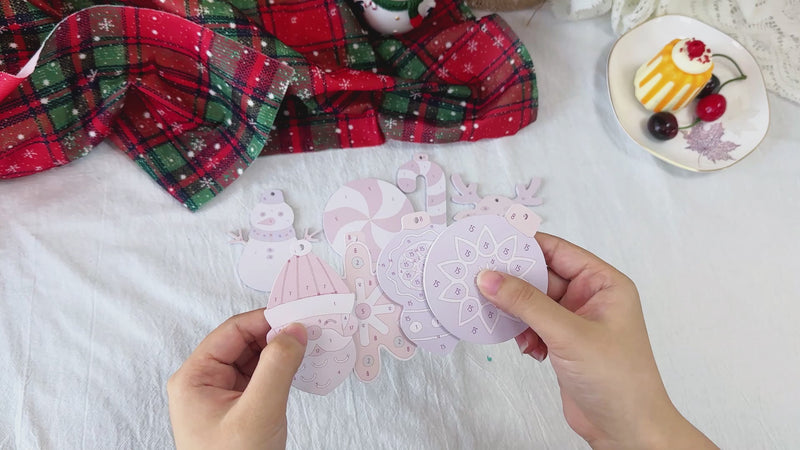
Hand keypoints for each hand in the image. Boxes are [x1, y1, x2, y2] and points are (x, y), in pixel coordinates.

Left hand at [167, 309, 306, 449]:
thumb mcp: (258, 412)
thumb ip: (277, 367)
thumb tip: (293, 330)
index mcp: (194, 378)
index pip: (232, 332)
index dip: (266, 319)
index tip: (297, 313)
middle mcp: (204, 382)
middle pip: (244, 342)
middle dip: (276, 334)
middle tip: (309, 328)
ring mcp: (221, 396)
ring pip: (254, 359)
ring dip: (281, 351)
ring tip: (309, 345)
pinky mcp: (238, 408)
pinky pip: (260, 378)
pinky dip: (281, 370)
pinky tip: (300, 367)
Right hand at [477, 233, 715, 449]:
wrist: (626, 430)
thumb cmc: (619, 381)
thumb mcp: (569, 334)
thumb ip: (527, 303)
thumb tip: (491, 278)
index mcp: (604, 283)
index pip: (558, 251)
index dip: (525, 245)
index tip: (492, 242)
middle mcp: (590, 298)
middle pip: (541, 276)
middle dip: (513, 281)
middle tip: (481, 278)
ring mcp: (575, 321)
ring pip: (533, 302)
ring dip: (515, 311)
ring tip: (497, 315)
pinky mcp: (563, 343)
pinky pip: (532, 325)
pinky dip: (522, 332)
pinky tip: (524, 346)